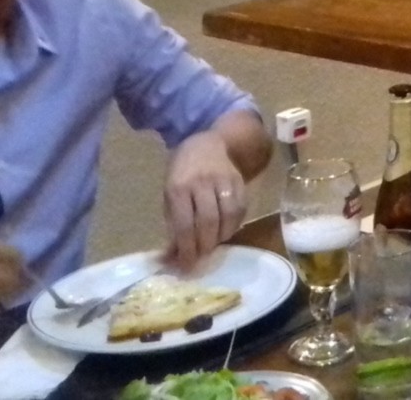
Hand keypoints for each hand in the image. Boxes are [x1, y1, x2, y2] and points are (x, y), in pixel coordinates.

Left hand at [163, 129, 247, 270]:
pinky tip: (226, 231)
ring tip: (214, 245)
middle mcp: (202, 183)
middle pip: (208, 221)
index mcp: (178, 188)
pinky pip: (241, 208)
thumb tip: (173, 257)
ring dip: (222, 237)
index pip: (184, 224)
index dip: (186, 249)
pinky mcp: (239, 180)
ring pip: (228, 215)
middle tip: (201, 259)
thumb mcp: (170, 196)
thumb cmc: (182, 174)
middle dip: (205, 245)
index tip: (186, 267)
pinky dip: (235, 224)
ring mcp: (223, 180)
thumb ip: (173, 224)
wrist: (206, 144)